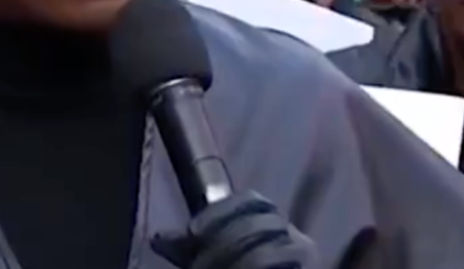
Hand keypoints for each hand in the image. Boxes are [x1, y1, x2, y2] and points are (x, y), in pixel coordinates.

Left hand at [152, 192, 314, 268]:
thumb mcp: (210, 264)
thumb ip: (187, 250)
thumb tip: (157, 238)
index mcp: (270, 225)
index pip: (253, 201)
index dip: (220, 212)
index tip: (192, 231)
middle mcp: (294, 235)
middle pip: (260, 221)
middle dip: (222, 242)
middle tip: (196, 265)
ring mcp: (304, 252)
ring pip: (267, 244)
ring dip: (233, 258)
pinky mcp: (306, 265)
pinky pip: (279, 256)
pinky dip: (251, 264)